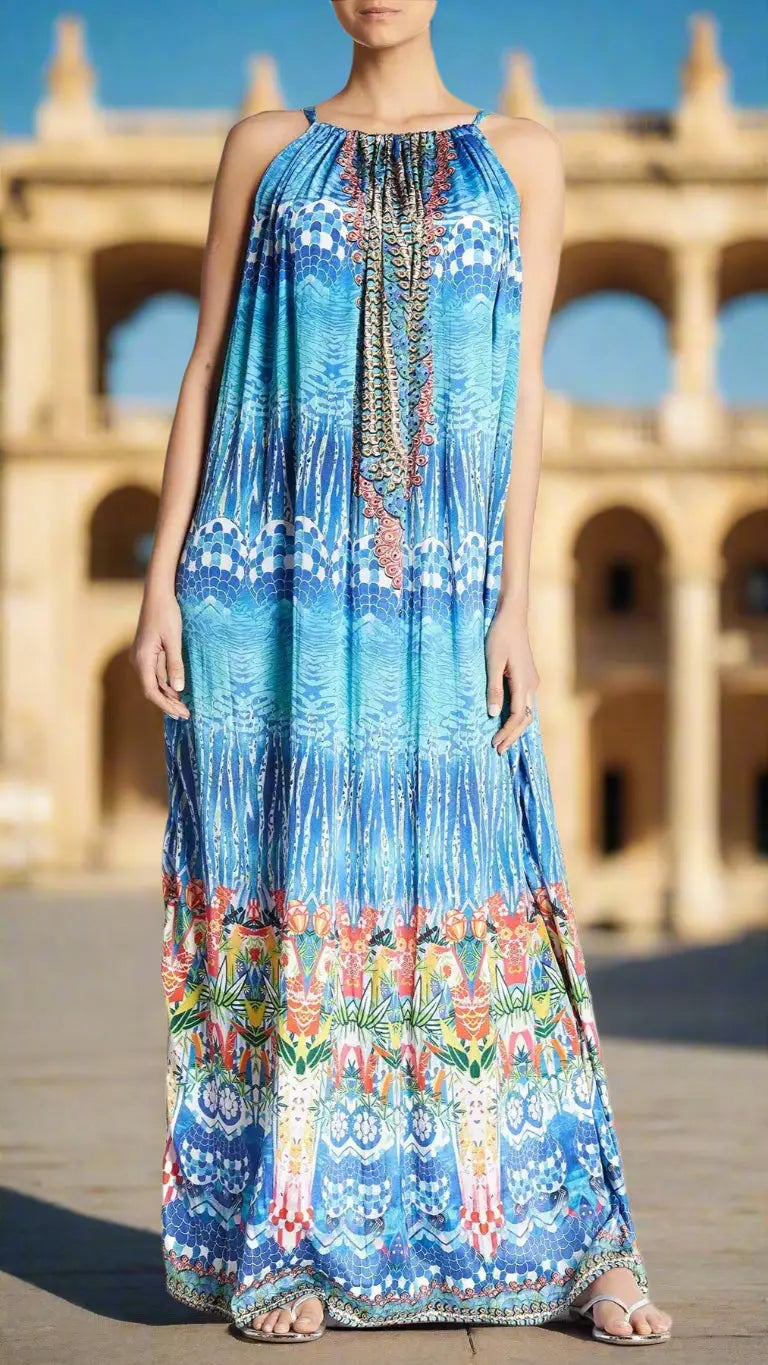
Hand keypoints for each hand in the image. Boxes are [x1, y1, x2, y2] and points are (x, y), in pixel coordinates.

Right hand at [130, 590, 189, 719]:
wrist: (157, 595)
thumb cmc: (166, 614)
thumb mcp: (174, 640)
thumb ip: (175, 665)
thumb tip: (178, 690)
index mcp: (143, 659)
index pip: (152, 691)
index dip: (166, 705)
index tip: (181, 714)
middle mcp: (139, 660)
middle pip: (153, 689)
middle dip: (169, 703)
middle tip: (186, 714)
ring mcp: (142, 656)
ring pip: (155, 681)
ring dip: (169, 694)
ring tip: (184, 706)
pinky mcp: (147, 652)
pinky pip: (156, 672)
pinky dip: (167, 683)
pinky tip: (178, 690)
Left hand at [485, 608, 539, 754]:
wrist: (513, 615)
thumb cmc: (500, 635)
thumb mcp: (492, 662)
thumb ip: (493, 688)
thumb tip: (493, 714)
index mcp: (524, 682)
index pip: (518, 717)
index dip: (507, 733)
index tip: (495, 744)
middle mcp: (532, 685)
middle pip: (526, 719)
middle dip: (512, 736)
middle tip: (498, 750)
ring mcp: (532, 681)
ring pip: (527, 712)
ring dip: (515, 728)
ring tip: (502, 740)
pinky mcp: (528, 677)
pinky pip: (525, 703)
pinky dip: (517, 717)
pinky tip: (506, 721)